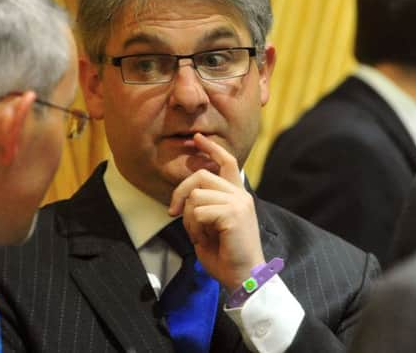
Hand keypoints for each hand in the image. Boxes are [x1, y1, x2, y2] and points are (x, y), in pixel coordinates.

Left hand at [169, 133, 264, 291]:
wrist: (242, 276)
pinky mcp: (233, 213)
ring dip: (190, 218)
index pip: (226, 162)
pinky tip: (205, 239)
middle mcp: (240, 195)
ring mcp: (238, 202)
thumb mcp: (210, 225)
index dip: (211, 148)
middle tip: (172, 212)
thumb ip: (202, 206)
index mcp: (236, 195)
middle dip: (180, 192)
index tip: (197, 138)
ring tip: (200, 235)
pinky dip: (195, 227)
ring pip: (196, 195)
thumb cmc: (225, 254)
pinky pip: (199, 211)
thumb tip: (185, 196)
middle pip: (201, 176)